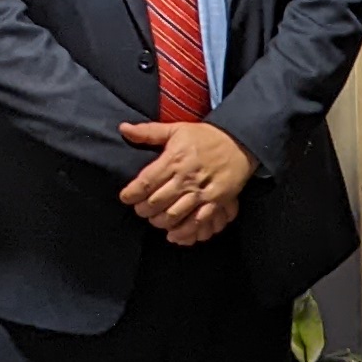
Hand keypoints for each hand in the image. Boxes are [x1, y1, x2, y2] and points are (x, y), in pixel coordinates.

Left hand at [118, 118, 255, 245]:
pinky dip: (183, 231)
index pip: (145, 182)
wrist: (239, 142)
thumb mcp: (176, 129)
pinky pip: (197, 221)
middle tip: (140, 210)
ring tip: (155, 219)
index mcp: (174, 159)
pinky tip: (173, 234)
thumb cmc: (204, 137)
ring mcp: (201, 191)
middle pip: (157, 201)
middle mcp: (186, 177)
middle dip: (143, 210)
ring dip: (160, 221)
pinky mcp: (215, 201)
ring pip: (174, 214)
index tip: (126, 197)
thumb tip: (123, 128)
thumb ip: (148, 132)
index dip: (131, 194)